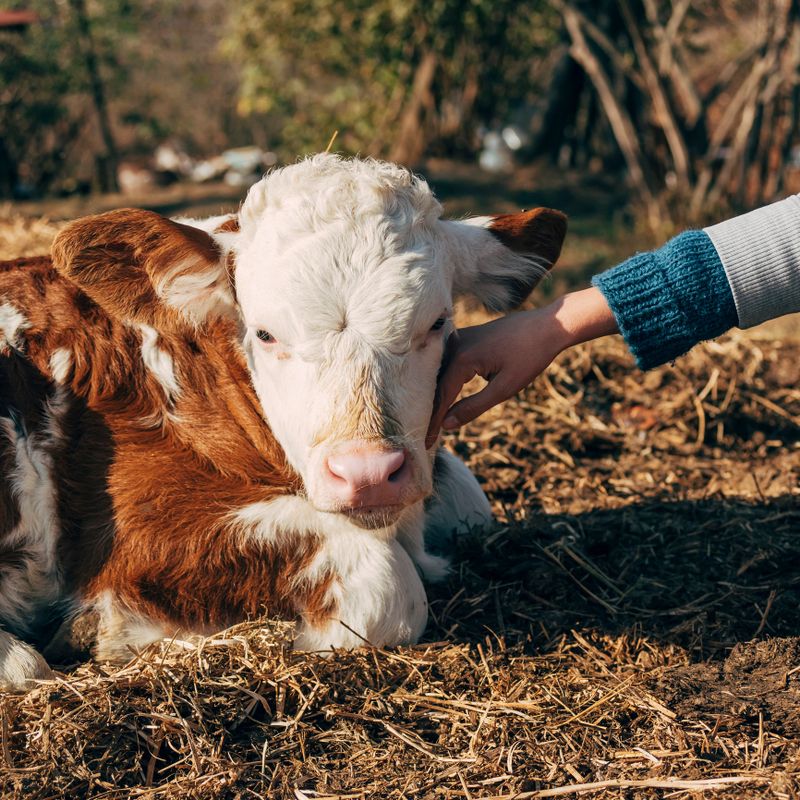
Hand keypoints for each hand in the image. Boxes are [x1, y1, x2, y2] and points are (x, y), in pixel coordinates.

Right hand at [426, 287, 617, 446]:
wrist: (548, 325)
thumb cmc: (530, 356)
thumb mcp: (504, 388)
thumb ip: (473, 407)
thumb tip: (447, 425)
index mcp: (462, 358)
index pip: (441, 397)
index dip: (433, 422)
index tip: (426, 443)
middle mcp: (454, 346)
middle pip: (434, 384)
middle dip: (428, 410)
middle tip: (420, 436)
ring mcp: (457, 339)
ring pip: (438, 373)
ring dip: (433, 395)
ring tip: (426, 420)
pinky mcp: (463, 337)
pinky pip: (446, 362)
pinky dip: (442, 380)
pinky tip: (439, 396)